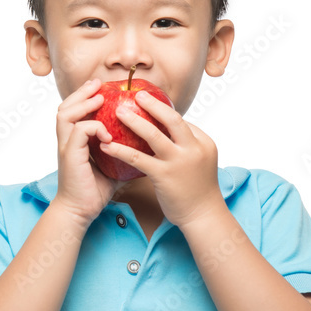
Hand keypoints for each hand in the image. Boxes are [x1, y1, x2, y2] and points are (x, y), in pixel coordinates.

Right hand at [54, 78, 129, 226]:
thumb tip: (144, 144)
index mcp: (73, 140)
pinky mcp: (70, 156)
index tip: (101, 87)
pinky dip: (95, 128)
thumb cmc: (95, 191)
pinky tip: (109, 135)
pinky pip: (80, 131)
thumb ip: (119, 151)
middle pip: (65, 106)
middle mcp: (66, 140)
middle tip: (98, 84)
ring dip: (84, 104)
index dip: (84, 96)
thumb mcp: (110, 165)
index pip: (73, 110)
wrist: (80, 211)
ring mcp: (66, 147)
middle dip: (81, 92)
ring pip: (66, 114)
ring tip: (100, 99)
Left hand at [96, 90, 224, 228]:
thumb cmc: (198, 189)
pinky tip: (107, 145)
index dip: (163, 110)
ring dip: (134, 121)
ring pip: (154, 135)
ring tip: (119, 111)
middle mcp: (193, 148)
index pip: (181, 120)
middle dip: (153, 104)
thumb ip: (185, 144)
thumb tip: (166, 128)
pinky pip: (138, 158)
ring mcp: (179, 162)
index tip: (147, 103)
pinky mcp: (164, 176)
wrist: (203, 216)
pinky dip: (121, 150)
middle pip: (172, 119)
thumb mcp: (199, 160)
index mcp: (203, 141)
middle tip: (137, 94)